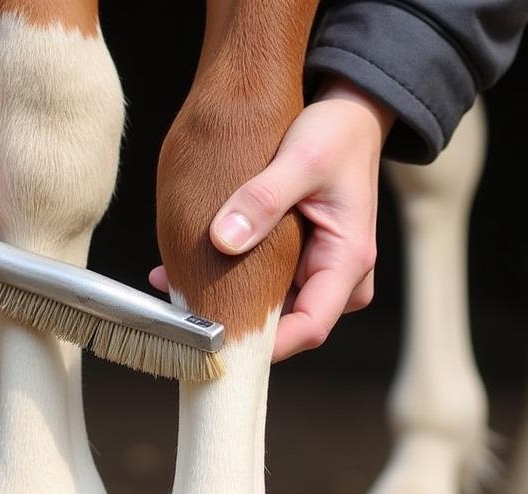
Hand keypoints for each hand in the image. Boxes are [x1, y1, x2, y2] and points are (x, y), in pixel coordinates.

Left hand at [150, 77, 392, 359]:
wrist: (350, 114)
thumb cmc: (337, 133)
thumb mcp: (301, 158)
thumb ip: (263, 199)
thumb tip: (223, 241)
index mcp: (348, 261)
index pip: (310, 328)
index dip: (266, 345)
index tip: (219, 340)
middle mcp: (339, 279)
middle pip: (287, 325)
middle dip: (236, 322)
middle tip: (184, 311)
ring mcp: (320, 275)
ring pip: (273, 309)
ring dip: (229, 301)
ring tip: (176, 283)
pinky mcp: (303, 265)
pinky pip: (266, 287)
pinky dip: (231, 281)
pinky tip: (186, 270)